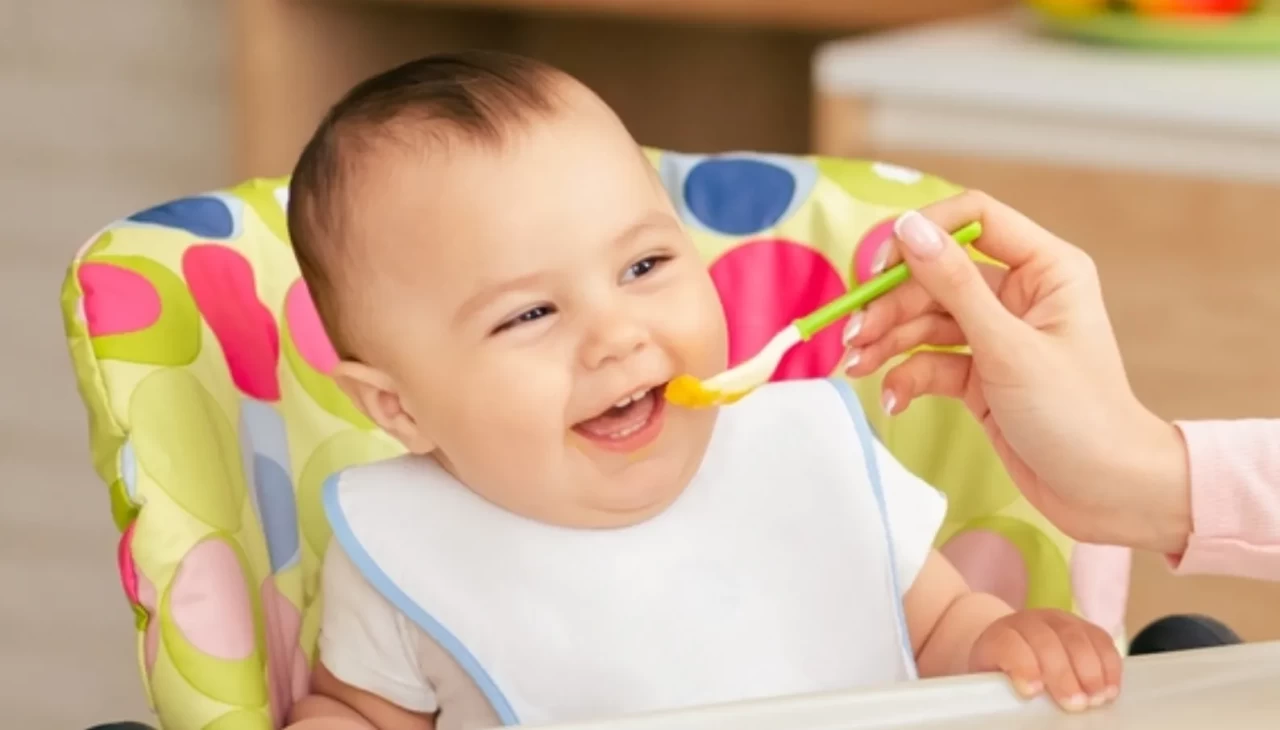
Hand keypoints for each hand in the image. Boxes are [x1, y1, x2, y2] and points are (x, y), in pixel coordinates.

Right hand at [843, 190, 1191, 553]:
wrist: (1107, 494)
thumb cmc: (1077, 415)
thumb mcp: (1008, 347)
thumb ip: (955, 285)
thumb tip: (908, 227)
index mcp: (1045, 268)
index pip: (973, 218)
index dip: (922, 232)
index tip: (879, 265)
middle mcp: (1020, 293)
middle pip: (936, 275)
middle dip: (890, 304)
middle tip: (852, 335)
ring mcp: (997, 335)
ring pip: (926, 320)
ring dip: (887, 341)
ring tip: (855, 368)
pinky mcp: (980, 376)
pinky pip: (931, 361)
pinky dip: (906, 377)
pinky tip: (892, 399)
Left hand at [970, 609, 1121, 711]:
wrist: (1012, 647)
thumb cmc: (1003, 673)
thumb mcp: (994, 683)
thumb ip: (1004, 692)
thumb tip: (1023, 708)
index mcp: (999, 637)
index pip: (1008, 644)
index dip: (1022, 666)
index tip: (1032, 692)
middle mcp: (1028, 622)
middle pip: (1047, 641)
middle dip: (1064, 674)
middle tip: (1076, 705)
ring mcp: (1058, 620)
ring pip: (1076, 637)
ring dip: (1091, 671)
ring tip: (1097, 699)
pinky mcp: (1083, 626)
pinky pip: (1100, 639)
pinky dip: (1109, 664)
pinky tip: (1111, 688)